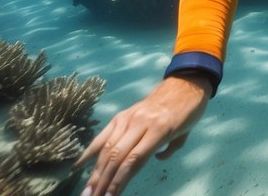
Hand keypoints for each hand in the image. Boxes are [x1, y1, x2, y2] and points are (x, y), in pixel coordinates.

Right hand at [77, 74, 210, 195]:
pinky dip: (90, 151)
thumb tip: (151, 160)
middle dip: (104, 181)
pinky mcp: (121, 115)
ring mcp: (128, 117)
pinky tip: (79, 165)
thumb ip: (169, 150)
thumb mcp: (185, 134)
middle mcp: (140, 123)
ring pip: (107, 147)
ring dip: (95, 172)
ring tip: (88, 190)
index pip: (134, 160)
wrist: (184, 83)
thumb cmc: (189, 111)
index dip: (120, 181)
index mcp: (159, 129)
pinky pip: (103, 134)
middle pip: (116, 156)